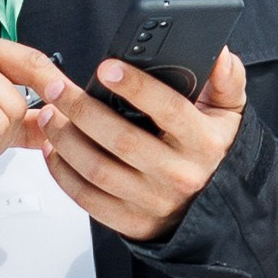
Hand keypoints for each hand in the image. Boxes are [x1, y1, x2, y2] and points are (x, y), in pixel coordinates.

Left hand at [34, 48, 246, 238]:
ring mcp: (154, 201)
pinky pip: (88, 199)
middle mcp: (179, 175)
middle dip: (82, 110)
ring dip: (66, 139)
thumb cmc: (211, 152)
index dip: (136, 87)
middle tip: (58, 88)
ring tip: (50, 114)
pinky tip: (54, 150)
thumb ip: (227, 81)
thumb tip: (220, 54)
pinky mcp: (132, 223)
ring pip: (99, 170)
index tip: (107, 68)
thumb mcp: (227, 115)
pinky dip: (63, 174)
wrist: (211, 208)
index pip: (169, 110)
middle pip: (122, 140)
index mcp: (203, 143)